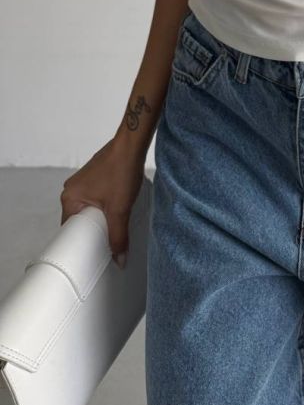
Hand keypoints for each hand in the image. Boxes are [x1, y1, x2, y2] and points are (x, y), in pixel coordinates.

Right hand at [60, 138, 145, 267]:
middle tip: (106, 243)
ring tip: (114, 226)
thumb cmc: (121, 170)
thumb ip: (118, 236)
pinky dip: (104, 207)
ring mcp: (83, 183)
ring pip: (89, 210)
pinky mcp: (95, 178)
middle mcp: (72, 189)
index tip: (91, 253)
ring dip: (101, 219)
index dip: (81, 243)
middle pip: (79, 220)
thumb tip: (119, 259)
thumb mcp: (120, 209)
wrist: (132, 145)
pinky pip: (95, 200)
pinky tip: (117, 210)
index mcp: (69, 197)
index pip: (69, 230)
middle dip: (93, 231)